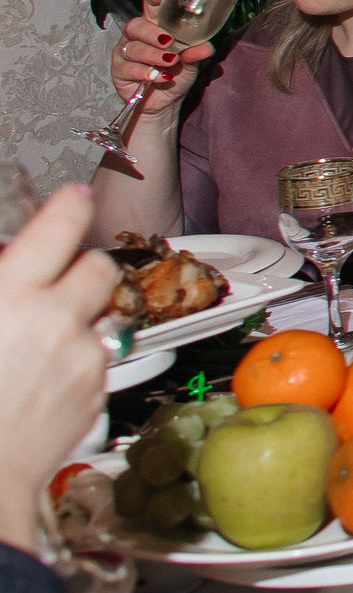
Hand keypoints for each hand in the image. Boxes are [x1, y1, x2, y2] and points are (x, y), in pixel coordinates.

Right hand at [0, 184, 120, 550]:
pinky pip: (99, 361)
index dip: (68, 207)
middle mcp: (58, 321)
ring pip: (102, 315)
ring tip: (43, 338)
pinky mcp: (96, 394)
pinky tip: (42, 379)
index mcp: (14, 296)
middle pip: (96, 268)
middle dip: (76, 270)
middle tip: (49, 284)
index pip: (60, 226)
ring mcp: (82, 359)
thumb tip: (7, 263)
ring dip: (80, 318)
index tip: (72, 198)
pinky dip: (79, 361)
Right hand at [108, 0, 214, 123]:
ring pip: (132, 47)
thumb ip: (196, 52)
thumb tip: (207, 47)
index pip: (151, 6)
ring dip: (152, 55)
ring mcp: (125, 53)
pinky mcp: (119, 71)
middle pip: (136, 25)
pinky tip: (157, 77)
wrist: (165, 102)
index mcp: (156, 26)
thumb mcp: (191, 62)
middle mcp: (137, 36)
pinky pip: (128, 68)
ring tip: (170, 63)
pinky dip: (145, 72)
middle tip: (168, 42)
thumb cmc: (176, 74)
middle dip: (152, 32)